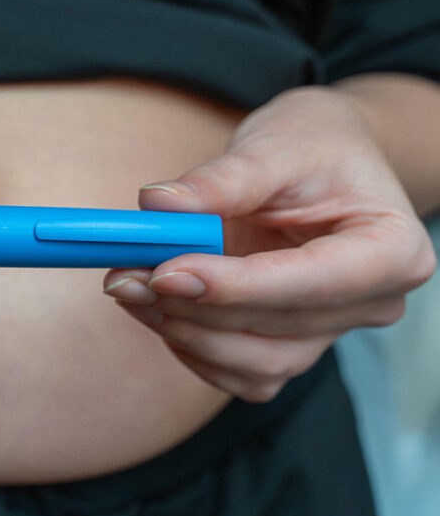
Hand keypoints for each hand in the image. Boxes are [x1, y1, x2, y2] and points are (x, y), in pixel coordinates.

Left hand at [103, 86, 435, 401]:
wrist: (324, 161)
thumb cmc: (314, 145)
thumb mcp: (274, 144)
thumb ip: (220, 180)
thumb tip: (157, 206)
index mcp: (392, 249)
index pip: (309, 284)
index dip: (232, 287)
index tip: (165, 271)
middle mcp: (371, 303)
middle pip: (274, 330)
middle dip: (191, 308)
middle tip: (124, 275)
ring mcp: (331, 332)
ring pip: (253, 365)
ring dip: (183, 333)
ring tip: (130, 286)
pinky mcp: (291, 345)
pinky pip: (238, 371)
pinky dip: (191, 346)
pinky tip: (156, 308)